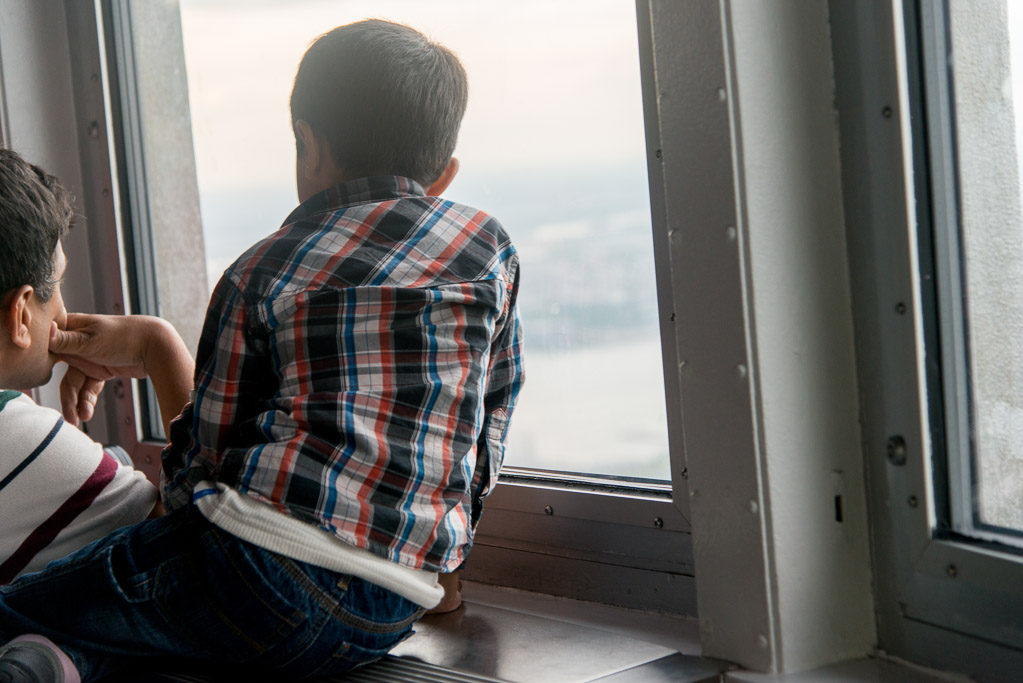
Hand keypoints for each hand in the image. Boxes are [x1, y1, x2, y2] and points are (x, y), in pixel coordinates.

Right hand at [50, 312, 194, 437]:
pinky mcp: (101, 370)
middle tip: (66, 415)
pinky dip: (87, 401)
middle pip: (60, 371)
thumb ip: (66, 340)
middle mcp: (78, 343)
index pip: (48, 344)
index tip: (37, 374)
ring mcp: (90, 357)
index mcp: (72, 328)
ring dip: (77, 402)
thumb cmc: (123, 337)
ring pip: (75, 384)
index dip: (41, 359)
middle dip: (65, 394)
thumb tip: (44, 330)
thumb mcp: (90, 340)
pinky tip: (87, 413)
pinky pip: (89, 389)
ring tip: (79, 419)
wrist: (155, 346)